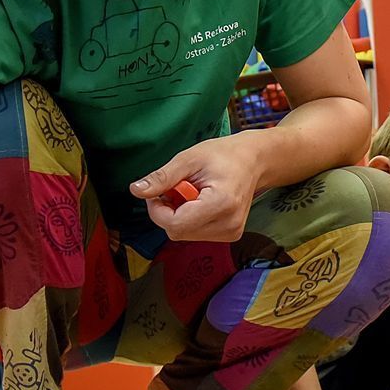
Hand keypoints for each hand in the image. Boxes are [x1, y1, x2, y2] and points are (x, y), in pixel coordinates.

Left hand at [133, 133, 265, 242]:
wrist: (253, 161)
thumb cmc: (223, 155)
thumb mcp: (189, 159)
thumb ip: (162, 178)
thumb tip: (136, 191)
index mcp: (221, 204)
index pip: (175, 224)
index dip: (158, 210)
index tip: (159, 192)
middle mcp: (229, 225)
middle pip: (178, 232)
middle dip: (168, 212)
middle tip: (176, 188)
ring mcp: (231, 233)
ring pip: (185, 235)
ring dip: (179, 216)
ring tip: (191, 194)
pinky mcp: (231, 235)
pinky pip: (196, 234)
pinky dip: (190, 220)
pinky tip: (199, 203)